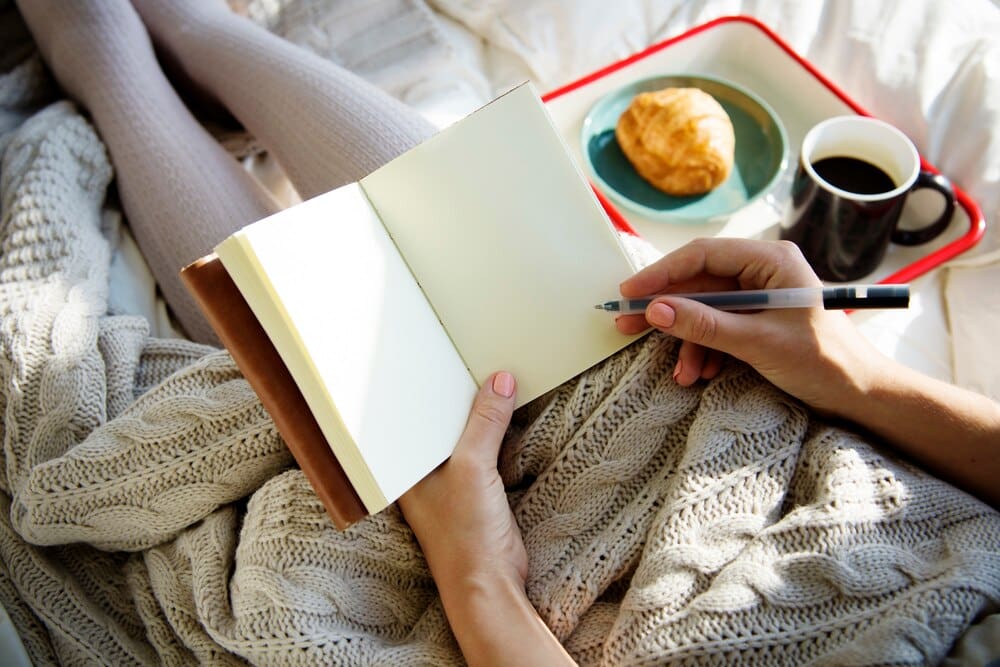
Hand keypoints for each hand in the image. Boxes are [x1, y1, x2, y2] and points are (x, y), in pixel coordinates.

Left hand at [399, 373, 575, 664]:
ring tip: (492, 378)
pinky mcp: (477, 492)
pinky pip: (486, 453)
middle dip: (457, 397)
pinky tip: (507, 416)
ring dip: (480, 416)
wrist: (490, 584)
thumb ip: (485, 423)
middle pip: (440, 423)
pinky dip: (496, 436)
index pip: (412, 415)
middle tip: (470, 357)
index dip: (424, 387)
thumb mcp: (473, 467)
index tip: (438, 354)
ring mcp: (451, 483)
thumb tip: (500, 382)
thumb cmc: (463, 536)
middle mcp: (423, 473)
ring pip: (465, 437)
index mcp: (406, 467)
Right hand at [616, 238, 886, 414]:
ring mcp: (757, 296)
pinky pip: (716, 328)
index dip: (662, 273)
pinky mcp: (755, 320)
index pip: (703, 256)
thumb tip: (656, 311)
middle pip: (698, 283)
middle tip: (627, 326)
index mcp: (771, 260)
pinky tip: (702, 373)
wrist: (859, 395)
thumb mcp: (758, 343)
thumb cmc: (823, 362)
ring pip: (703, 311)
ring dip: (689, 343)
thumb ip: (705, 325)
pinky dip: (704, 351)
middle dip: (668, 312)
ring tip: (683, 374)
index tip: (631, 293)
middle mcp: (762, 271)